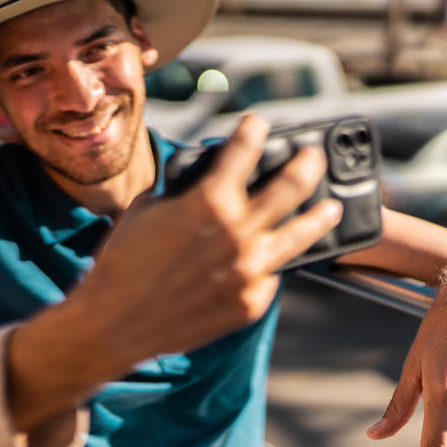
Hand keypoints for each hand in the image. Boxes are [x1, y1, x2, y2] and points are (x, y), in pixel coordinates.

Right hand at [78, 115, 341, 366]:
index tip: (258, 123)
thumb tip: (202, 186)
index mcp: (210, 201)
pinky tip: (277, 256)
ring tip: (330, 207)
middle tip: (311, 155)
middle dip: (305, 163)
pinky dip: (273, 262)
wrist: (116, 323)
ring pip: (301, 234)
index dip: (254, 130)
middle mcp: (238, 232)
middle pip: (291, 186)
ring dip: (319, 215)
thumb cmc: (123, 264)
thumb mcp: (147, 210)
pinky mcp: (251, 302)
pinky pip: (272, 274)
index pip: (245, 149)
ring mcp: (250, 270)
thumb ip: (184, 194)